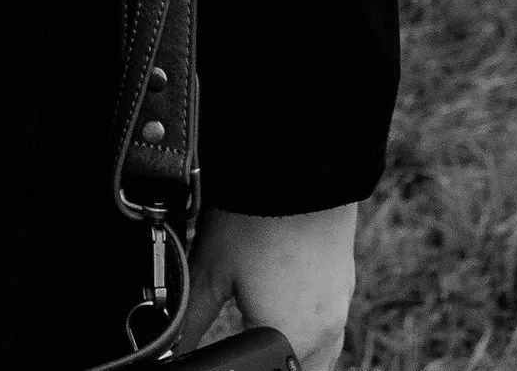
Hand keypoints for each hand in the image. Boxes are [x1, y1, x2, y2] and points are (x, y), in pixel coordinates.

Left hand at [181, 202, 355, 366]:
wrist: (301, 165)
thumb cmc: (255, 217)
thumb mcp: (211, 270)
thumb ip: (190, 321)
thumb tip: (170, 349)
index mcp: (290, 340)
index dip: (245, 365)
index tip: (227, 351)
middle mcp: (324, 335)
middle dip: (272, 362)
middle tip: (246, 342)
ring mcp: (340, 310)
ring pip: (320, 359)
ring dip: (294, 356)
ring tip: (263, 331)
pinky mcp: (346, 286)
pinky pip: (330, 330)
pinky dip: (309, 332)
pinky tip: (287, 308)